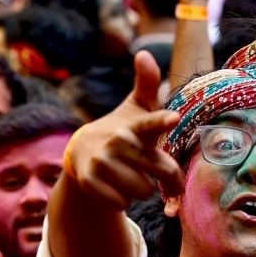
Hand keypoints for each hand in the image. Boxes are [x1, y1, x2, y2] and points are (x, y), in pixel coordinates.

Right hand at [65, 51, 184, 208]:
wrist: (81, 152)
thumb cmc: (123, 130)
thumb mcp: (136, 108)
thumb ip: (147, 84)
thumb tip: (144, 53)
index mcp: (135, 125)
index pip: (151, 122)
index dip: (163, 120)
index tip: (174, 117)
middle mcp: (118, 142)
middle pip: (160, 171)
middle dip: (165, 177)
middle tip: (159, 173)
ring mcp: (102, 162)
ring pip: (143, 190)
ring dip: (143, 189)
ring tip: (133, 176)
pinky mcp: (89, 181)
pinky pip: (121, 203)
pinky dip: (123, 201)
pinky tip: (116, 187)